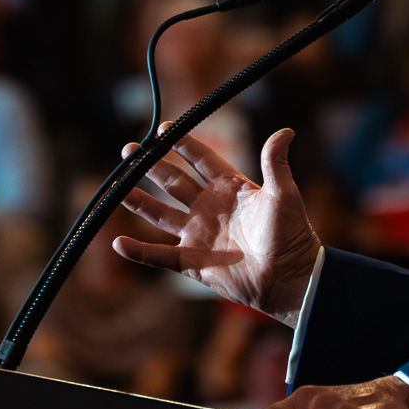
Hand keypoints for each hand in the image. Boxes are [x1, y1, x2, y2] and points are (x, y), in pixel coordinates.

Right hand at [114, 128, 320, 323]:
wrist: (288, 279)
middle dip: (152, 166)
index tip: (164, 129)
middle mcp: (209, 208)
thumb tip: (286, 130)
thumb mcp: (283, 195)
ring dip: (139, 201)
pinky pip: (160, 256)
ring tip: (117, 186)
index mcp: (230, 188)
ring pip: (161, 214)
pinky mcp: (193, 262)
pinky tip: (119, 243)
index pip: (201, 160)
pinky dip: (139, 252)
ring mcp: (199, 234)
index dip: (183, 144)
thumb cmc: (291, 235)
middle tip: (129, 149)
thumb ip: (275, 163)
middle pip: (174, 182)